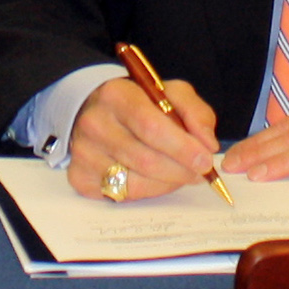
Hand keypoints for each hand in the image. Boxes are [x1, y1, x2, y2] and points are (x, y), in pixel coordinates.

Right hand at [66, 72, 220, 201]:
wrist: (92, 110)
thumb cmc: (137, 103)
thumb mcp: (168, 93)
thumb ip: (195, 111)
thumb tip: (208, 143)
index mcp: (116, 95)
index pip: (151, 126)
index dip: (182, 147)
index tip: (206, 159)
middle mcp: (94, 124)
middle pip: (146, 160)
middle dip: (181, 171)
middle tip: (200, 172)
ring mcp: (83, 153)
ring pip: (137, 183)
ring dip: (167, 183)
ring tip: (179, 174)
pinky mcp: (80, 177)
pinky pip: (123, 196)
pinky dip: (147, 191)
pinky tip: (153, 178)